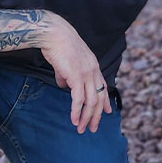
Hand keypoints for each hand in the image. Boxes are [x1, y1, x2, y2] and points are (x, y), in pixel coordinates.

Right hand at [39, 12, 111, 133]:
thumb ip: (66, 76)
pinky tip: (74, 121)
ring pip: (91, 101)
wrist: (54, 33)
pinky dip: (77, 112)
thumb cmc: (58, 45)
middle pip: (99, 98)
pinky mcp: (76, 76)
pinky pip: (79, 99)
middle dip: (96, 116)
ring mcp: (86, 74)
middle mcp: (93, 71)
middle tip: (92, 128)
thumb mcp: (66, 62)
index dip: (105, 101)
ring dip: (87, 118)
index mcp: (93, 65)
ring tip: (82, 129)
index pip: (103, 86)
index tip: (107, 112)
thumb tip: (63, 86)